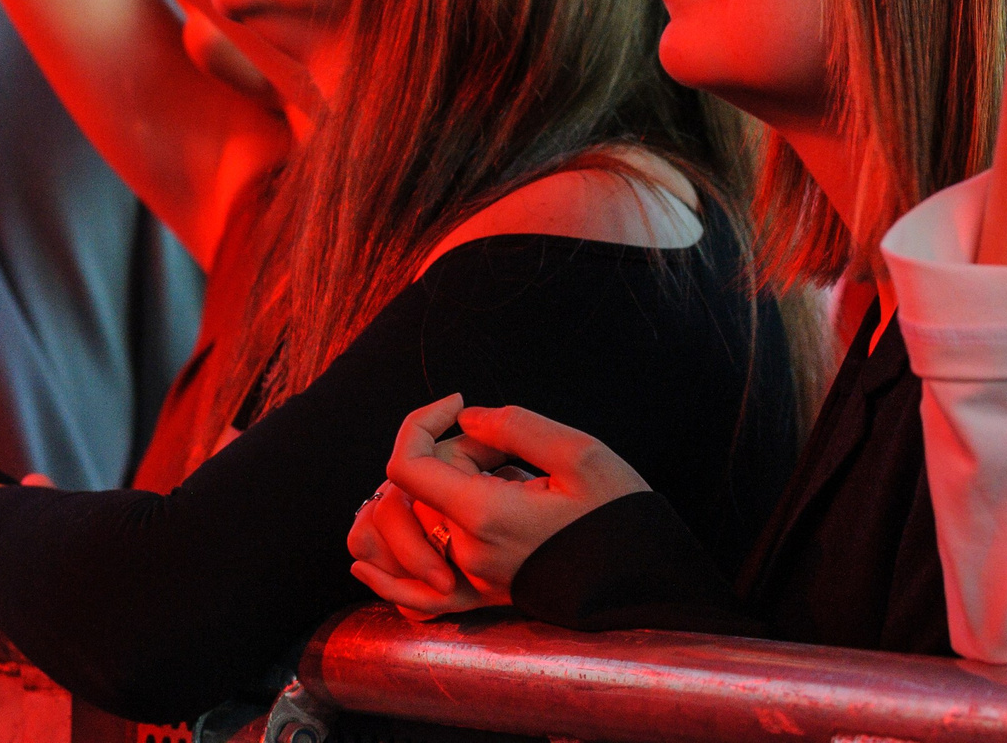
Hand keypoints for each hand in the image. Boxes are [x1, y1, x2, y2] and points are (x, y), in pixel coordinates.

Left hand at [349, 395, 648, 614]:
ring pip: (413, 529)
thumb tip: (468, 420)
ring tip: (489, 487)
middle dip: (451, 453)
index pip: (405, 466)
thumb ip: (515, 427)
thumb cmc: (619, 516)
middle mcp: (466, 556)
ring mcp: (470, 584)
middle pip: (419, 488)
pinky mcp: (480, 601)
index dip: (420, 422)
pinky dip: (384, 576)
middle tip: (511, 456)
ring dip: (432, 496)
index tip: (461, 404)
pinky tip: (360, 564)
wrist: (645, 584)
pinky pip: (411, 599)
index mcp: (485, 516)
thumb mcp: (580, 453)